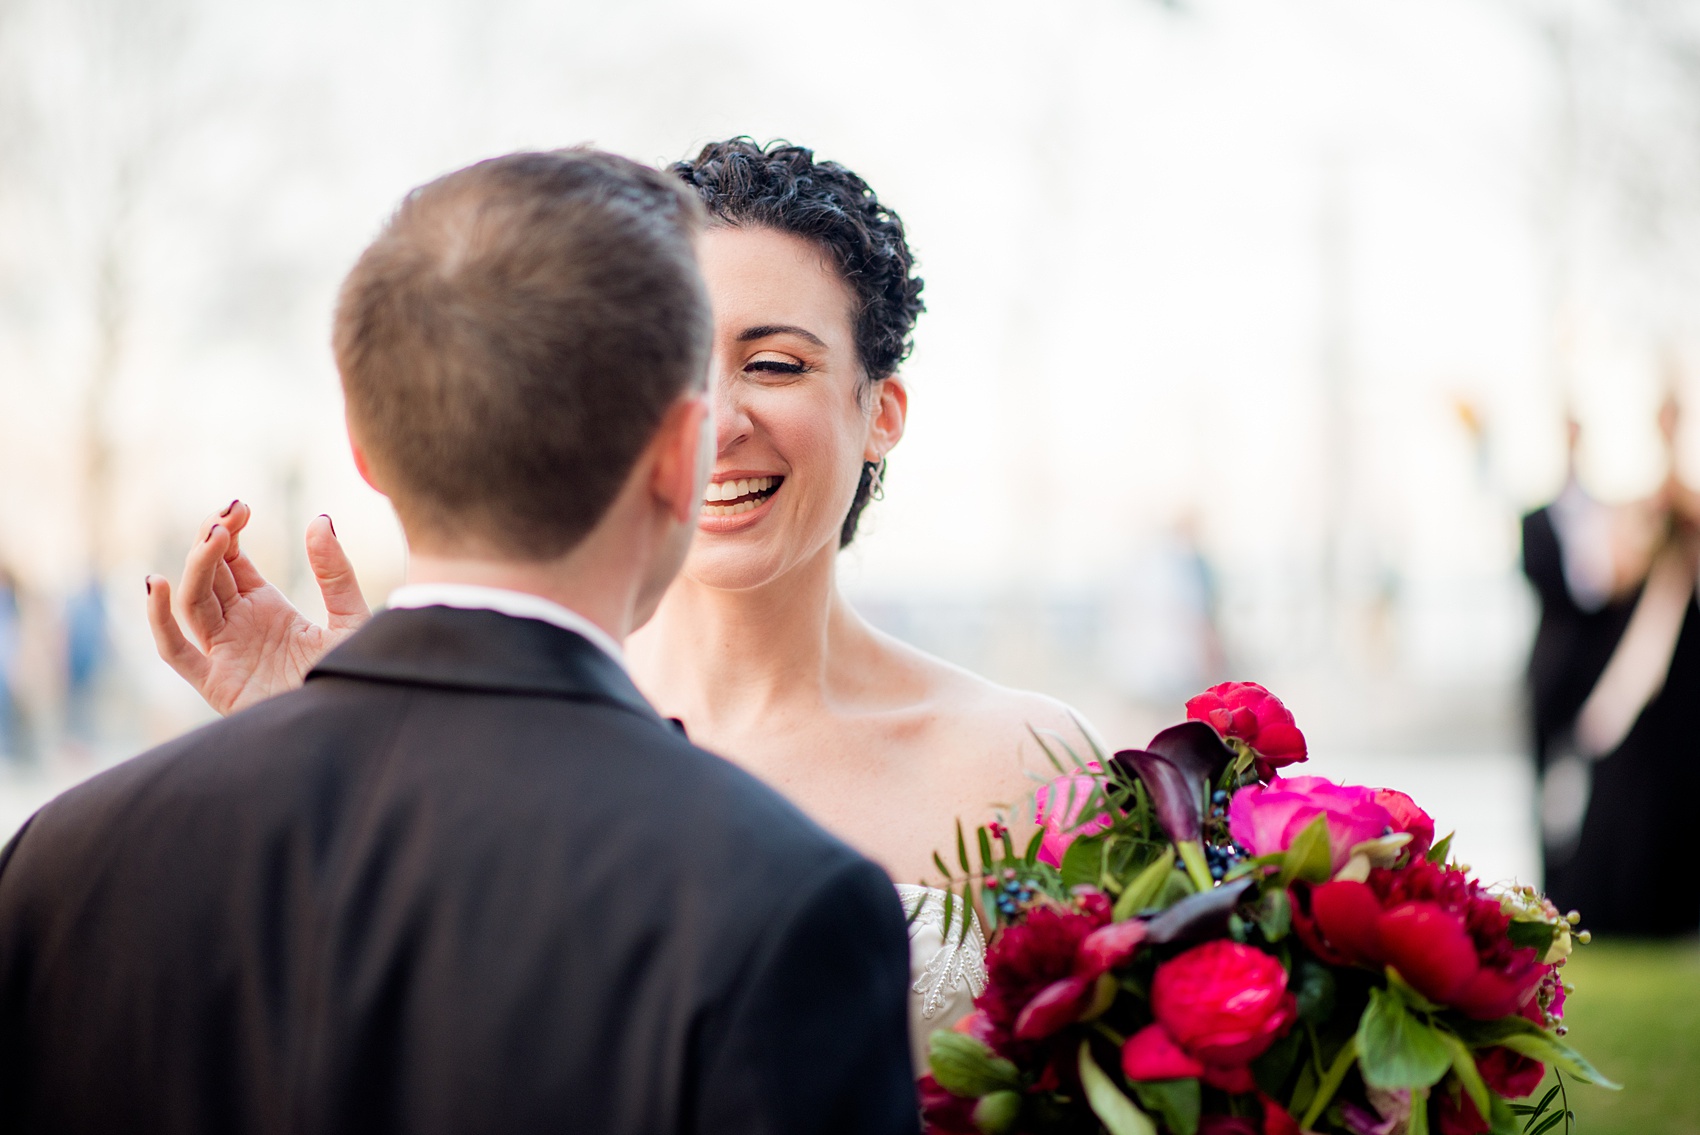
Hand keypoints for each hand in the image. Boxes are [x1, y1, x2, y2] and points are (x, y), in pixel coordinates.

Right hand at [146, 500, 371, 714]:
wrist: (351, 722)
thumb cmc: (354, 676)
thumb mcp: (351, 617)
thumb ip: (336, 573)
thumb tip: (320, 519)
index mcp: (266, 608)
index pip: (232, 561)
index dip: (230, 531)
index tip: (241, 506)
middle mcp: (238, 626)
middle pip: (208, 575)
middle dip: (213, 540)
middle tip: (229, 514)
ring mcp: (224, 653)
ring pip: (193, 603)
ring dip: (197, 568)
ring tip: (215, 537)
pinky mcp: (216, 683)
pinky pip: (176, 650)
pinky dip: (159, 620)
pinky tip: (158, 584)